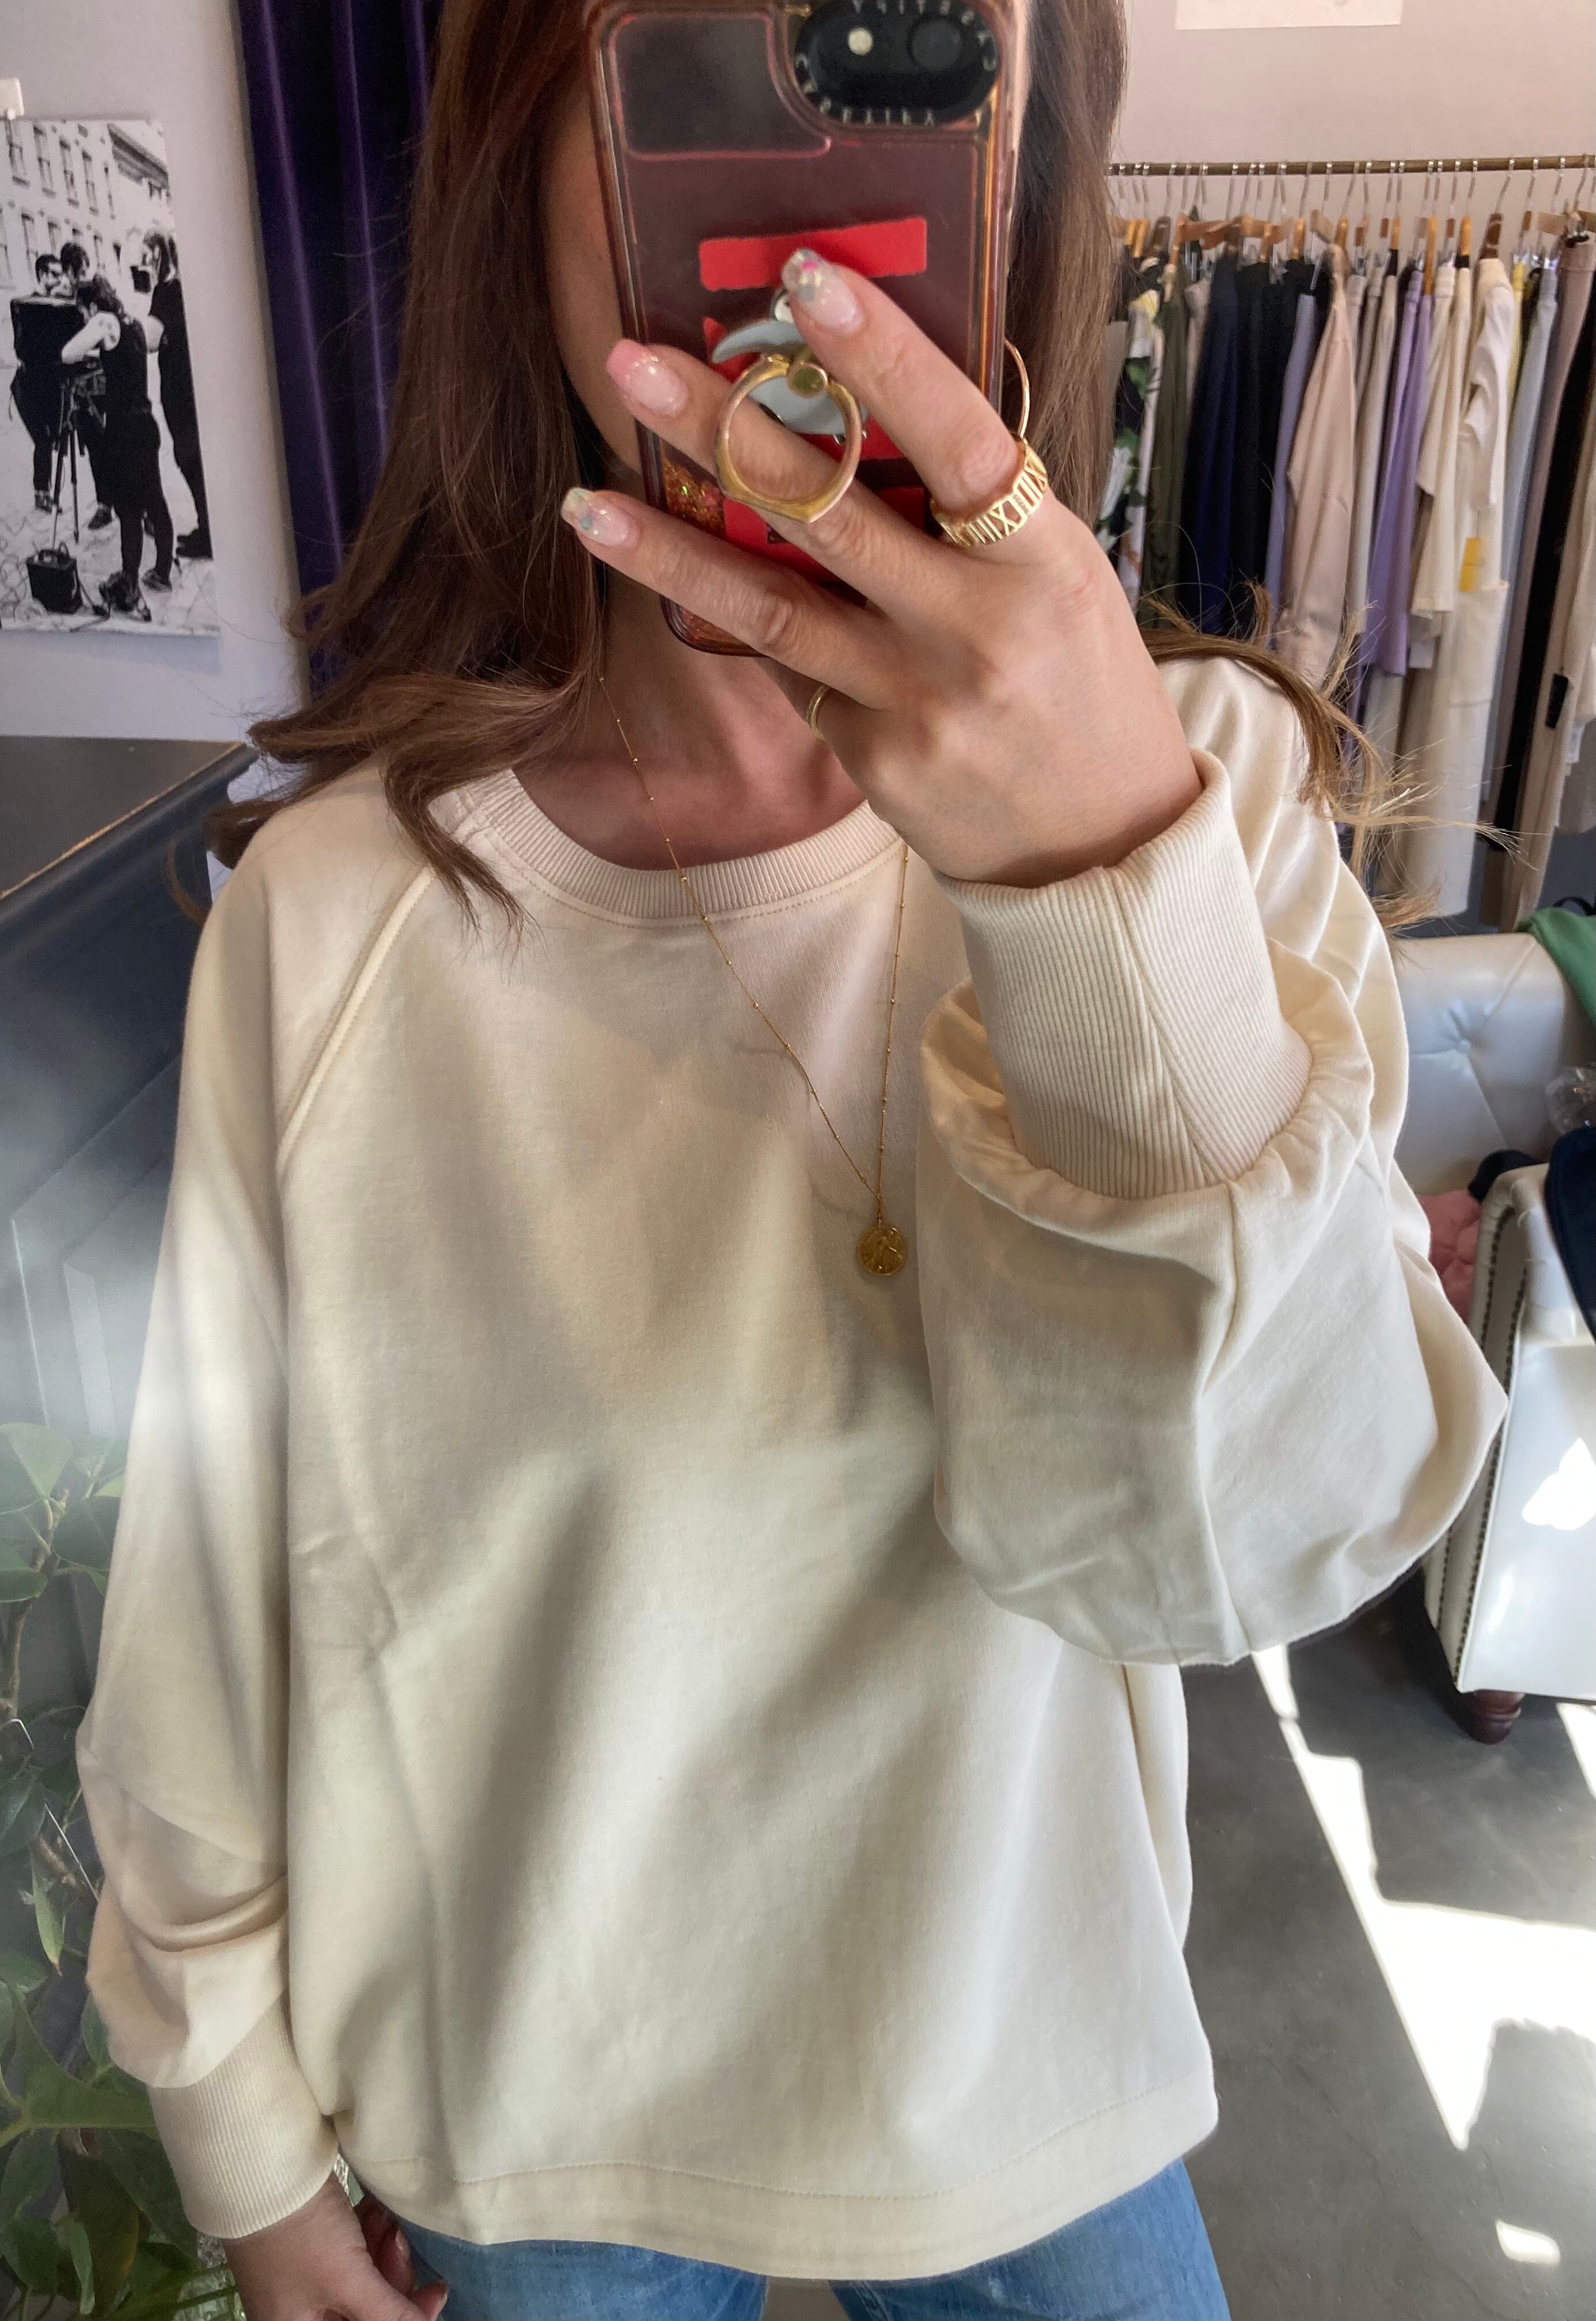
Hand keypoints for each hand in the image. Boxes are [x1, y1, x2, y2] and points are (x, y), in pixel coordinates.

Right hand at [222, 2175, 447, 2320]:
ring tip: (385, 2221)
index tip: (436, 2291)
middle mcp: (300, 2311)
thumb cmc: (300, 2234)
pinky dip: (368, 2233)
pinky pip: (350, 2251)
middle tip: (398, 2240)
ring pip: (362, 2277)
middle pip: (363, 2308)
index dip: (403, 2318)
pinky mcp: (311, 2242)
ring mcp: (304, 2276)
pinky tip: (374, 2211)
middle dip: (391, 2276)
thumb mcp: (346, 2278)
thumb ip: (387, 2313)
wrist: (262, 2168)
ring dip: (383, 2249)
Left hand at [562, 249, 1199, 888]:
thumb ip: (977, 507)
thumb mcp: (1061, 576)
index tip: (805, 281)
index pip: (959, 441)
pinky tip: (669, 574)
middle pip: (832, 514)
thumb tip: (861, 402)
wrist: (1101, 841)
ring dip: (671, 549)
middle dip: (726, 429)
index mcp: (1045, 561)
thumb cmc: (1081, 681)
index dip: (882, 359)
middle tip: (632, 362)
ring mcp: (917, 701)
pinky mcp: (872, 758)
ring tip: (589, 500)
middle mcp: (977, 630)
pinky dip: (732, 618)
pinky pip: (789, 669)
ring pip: (774, 608)